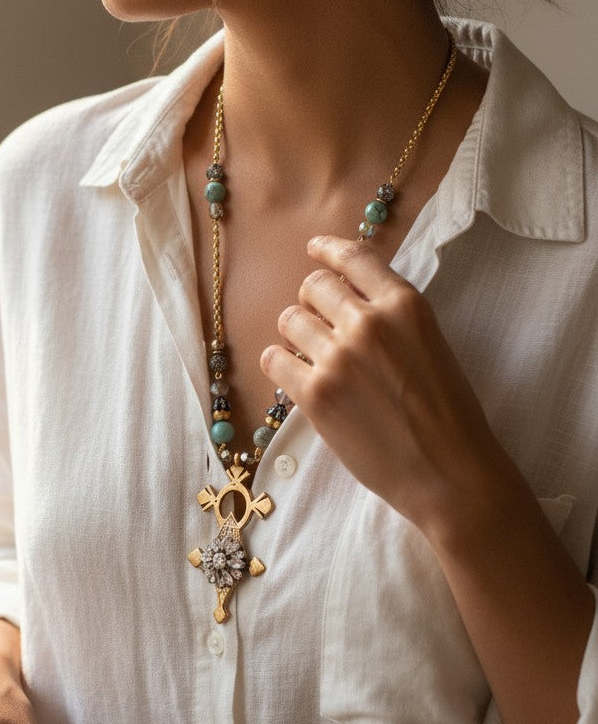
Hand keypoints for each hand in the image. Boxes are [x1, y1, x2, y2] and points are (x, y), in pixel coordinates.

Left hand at [260, 234, 513, 532]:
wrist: (449, 474)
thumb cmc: (448, 414)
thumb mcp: (431, 344)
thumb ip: (392, 316)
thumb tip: (347, 298)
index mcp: (405, 305)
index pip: (354, 257)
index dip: (327, 250)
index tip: (313, 249)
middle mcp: (368, 322)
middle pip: (313, 287)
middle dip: (312, 301)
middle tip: (320, 324)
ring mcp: (337, 357)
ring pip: (289, 320)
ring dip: (295, 334)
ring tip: (310, 354)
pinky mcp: (314, 394)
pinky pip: (273, 360)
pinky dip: (279, 365)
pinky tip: (295, 377)